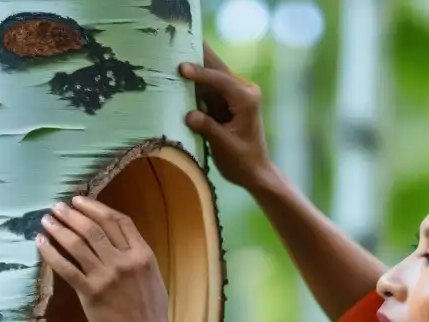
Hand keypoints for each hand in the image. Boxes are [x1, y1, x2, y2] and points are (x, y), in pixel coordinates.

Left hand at [37, 197, 171, 321]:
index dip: (96, 207)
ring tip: (47, 219)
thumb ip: (135, 256)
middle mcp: (123, 260)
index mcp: (142, 254)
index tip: (80, 201)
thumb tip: (115, 241)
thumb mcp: (152, 275)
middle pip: (94, 227)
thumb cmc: (151, 310)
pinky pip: (66, 267)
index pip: (118, 221)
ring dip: (59, 228)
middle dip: (72, 213)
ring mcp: (106, 276)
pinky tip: (41, 242)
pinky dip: (51, 253)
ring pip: (78, 243)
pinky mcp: (90, 292)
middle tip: (58, 206)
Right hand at [180, 43, 273, 188]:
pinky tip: (179, 73)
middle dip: (198, 56)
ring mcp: (235, 95)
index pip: (221, 80)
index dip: (201, 73)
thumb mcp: (225, 146)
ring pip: (212, 75)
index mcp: (247, 100)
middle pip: (218, 69)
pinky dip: (194, 81)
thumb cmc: (243, 161)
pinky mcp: (226, 102)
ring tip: (173, 54)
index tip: (182, 68)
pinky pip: (209, 87)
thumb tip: (189, 114)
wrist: (255, 172)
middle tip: (178, 41)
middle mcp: (243, 92)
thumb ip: (208, 128)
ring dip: (194, 66)